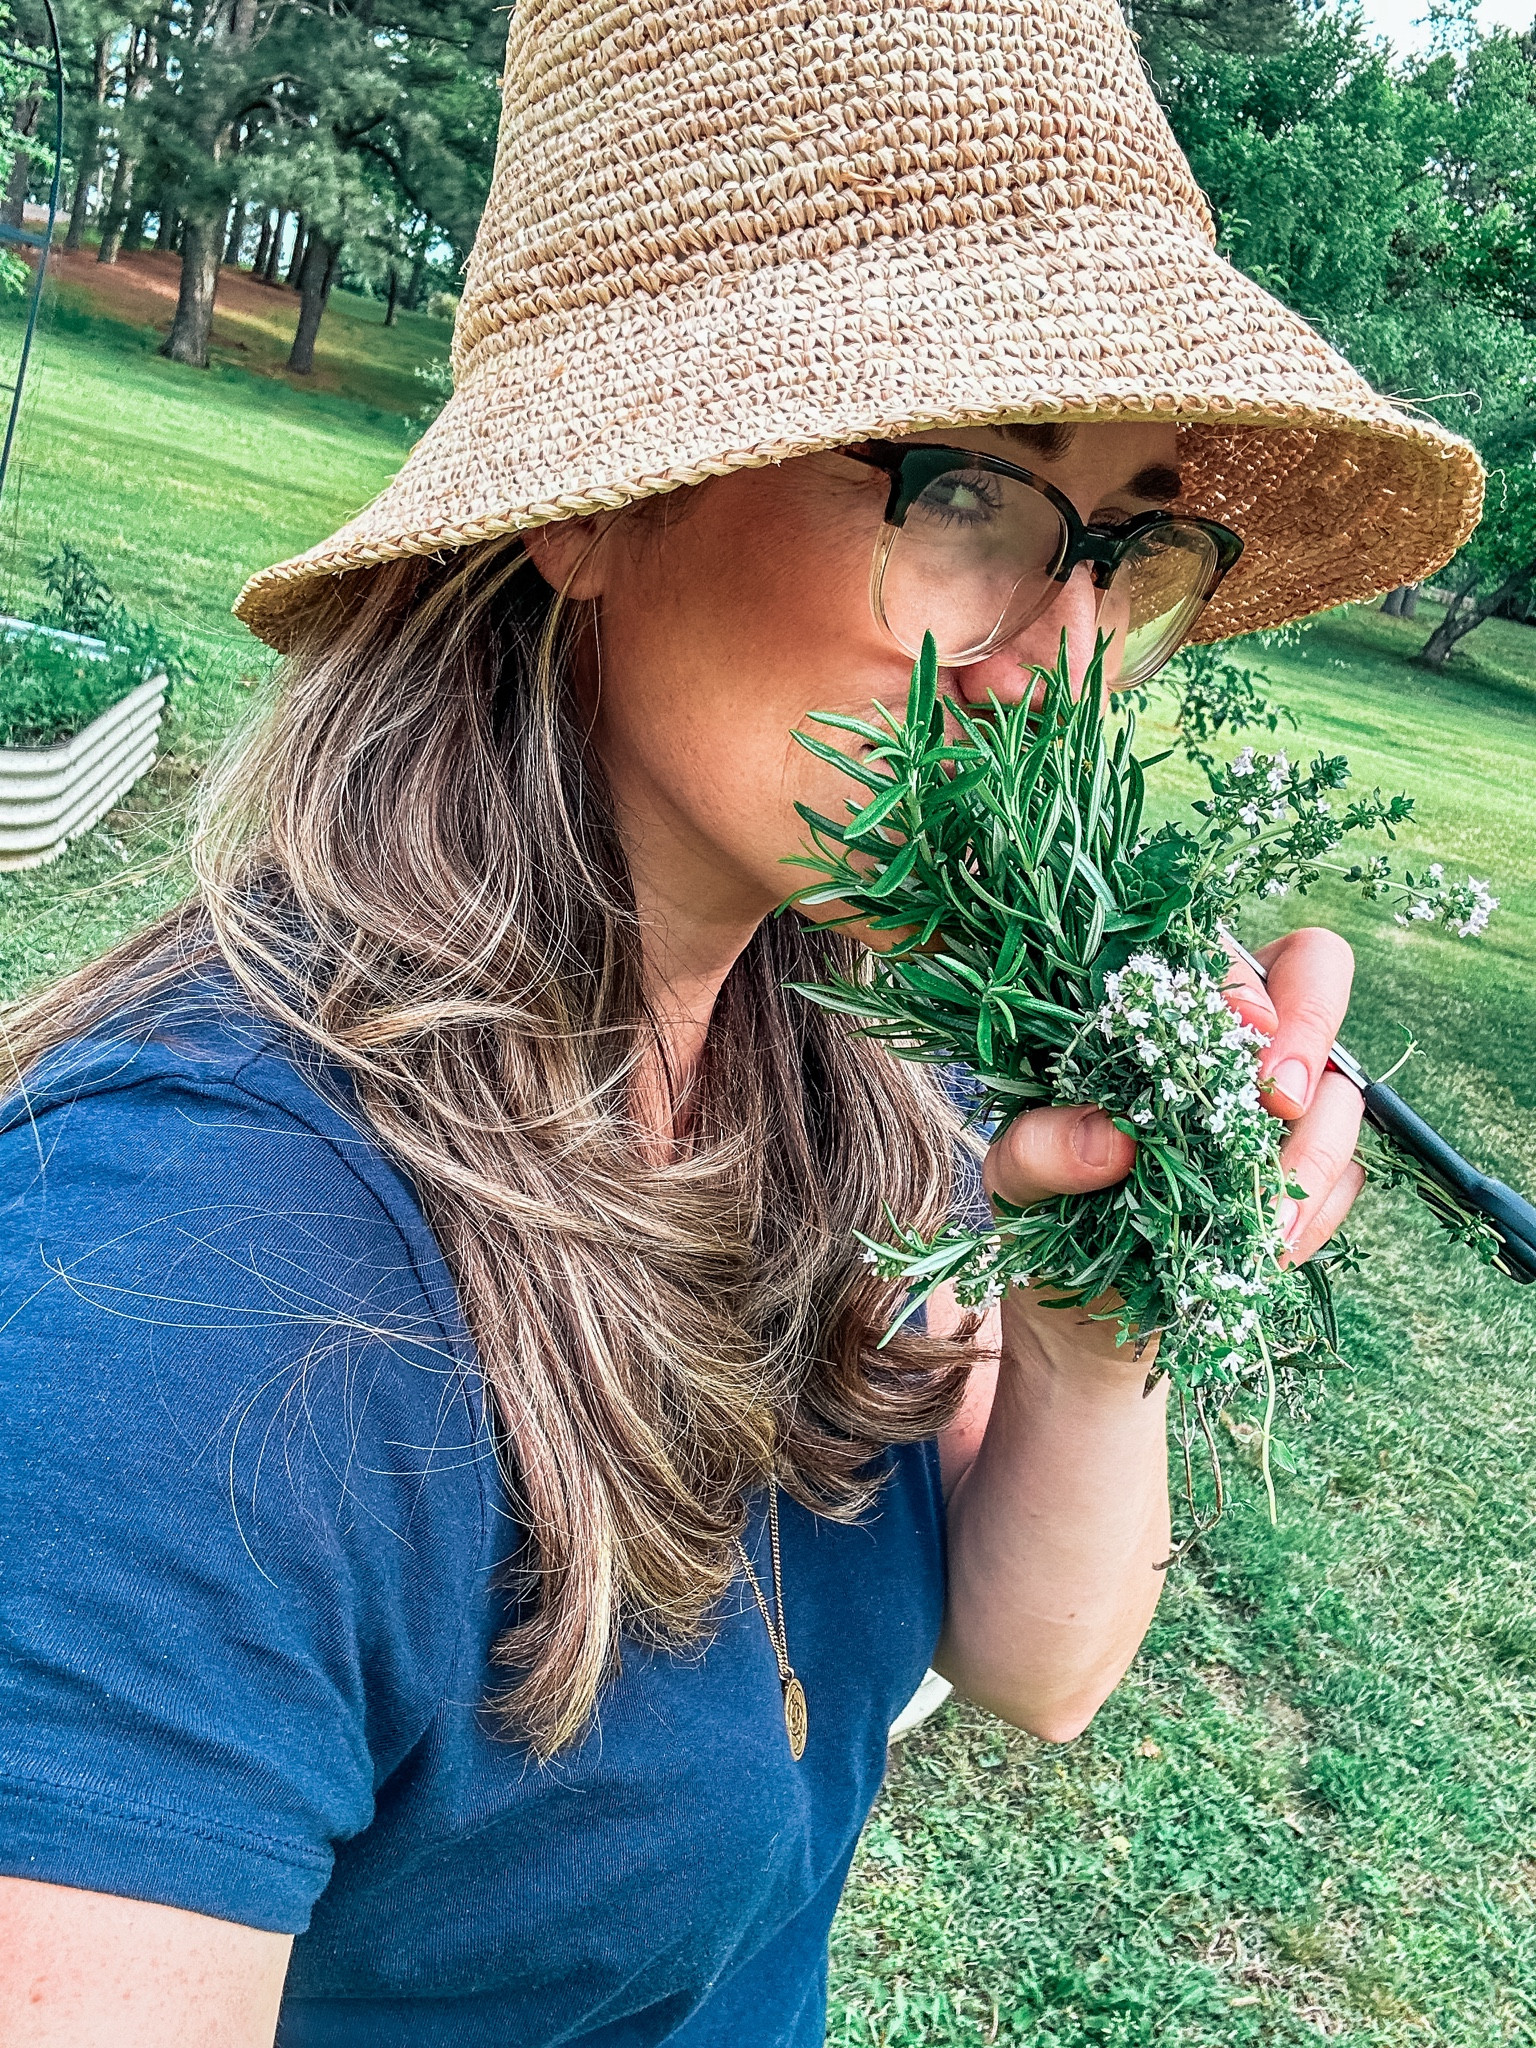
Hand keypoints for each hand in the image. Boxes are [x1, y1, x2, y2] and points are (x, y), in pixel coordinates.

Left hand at [981, 926, 1364, 1316]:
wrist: (1083, 1316)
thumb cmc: (1047, 1215)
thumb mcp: (1017, 1178)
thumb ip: (1040, 1149)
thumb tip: (1111, 1138)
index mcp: (1159, 1009)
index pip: (1224, 950)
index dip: (1245, 981)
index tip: (1238, 1029)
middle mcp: (1232, 1044)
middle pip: (1317, 978)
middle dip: (1310, 1037)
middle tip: (1279, 1103)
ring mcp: (1282, 1112)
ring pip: (1340, 1098)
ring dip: (1310, 1157)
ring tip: (1262, 1220)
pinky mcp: (1312, 1182)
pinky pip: (1345, 1184)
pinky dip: (1311, 1215)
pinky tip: (1264, 1247)